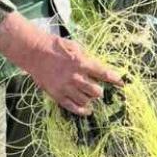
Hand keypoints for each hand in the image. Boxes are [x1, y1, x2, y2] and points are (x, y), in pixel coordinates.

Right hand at [0, 12, 122, 114]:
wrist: (34, 52)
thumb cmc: (54, 46)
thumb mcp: (74, 46)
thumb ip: (86, 57)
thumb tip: (95, 65)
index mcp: (81, 63)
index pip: (103, 73)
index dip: (115, 79)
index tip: (122, 83)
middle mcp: (75, 77)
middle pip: (96, 91)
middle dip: (99, 91)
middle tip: (98, 89)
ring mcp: (65, 87)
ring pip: (85, 100)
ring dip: (90, 99)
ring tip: (89, 97)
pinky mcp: (56, 94)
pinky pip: (72, 107)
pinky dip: (81, 110)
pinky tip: (86, 111)